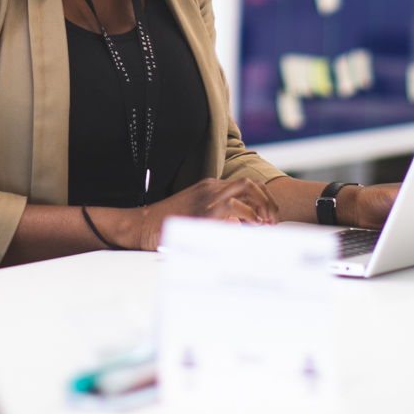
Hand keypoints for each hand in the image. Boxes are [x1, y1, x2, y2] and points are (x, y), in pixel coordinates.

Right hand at [140, 176, 277, 248]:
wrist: (140, 225)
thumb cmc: (165, 224)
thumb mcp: (196, 215)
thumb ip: (217, 217)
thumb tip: (241, 229)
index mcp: (210, 187)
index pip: (247, 184)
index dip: (263, 198)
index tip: (269, 215)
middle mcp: (211, 189)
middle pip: (251, 184)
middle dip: (268, 201)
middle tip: (272, 220)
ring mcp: (207, 199)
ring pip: (245, 192)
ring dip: (260, 209)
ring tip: (265, 225)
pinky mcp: (203, 212)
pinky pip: (232, 209)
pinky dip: (247, 218)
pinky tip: (250, 229)